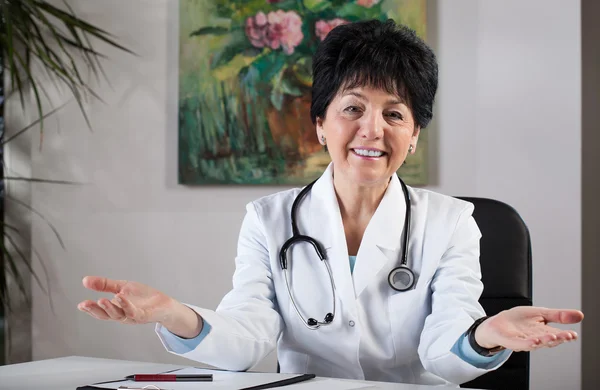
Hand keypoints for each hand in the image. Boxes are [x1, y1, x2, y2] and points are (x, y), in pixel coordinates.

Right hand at [77, 276, 201, 337]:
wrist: (164, 303)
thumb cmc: (143, 298)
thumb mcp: (121, 287)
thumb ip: (104, 285)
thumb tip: (85, 280)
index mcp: (116, 309)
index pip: (100, 311)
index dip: (90, 309)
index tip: (80, 305)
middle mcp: (123, 315)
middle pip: (106, 315)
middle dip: (95, 310)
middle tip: (85, 304)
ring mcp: (133, 316)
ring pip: (119, 314)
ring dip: (110, 308)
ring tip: (102, 300)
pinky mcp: (144, 315)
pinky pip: (134, 311)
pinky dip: (126, 305)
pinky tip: (120, 297)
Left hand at [474, 306, 583, 351]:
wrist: (496, 324)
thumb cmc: (518, 320)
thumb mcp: (540, 313)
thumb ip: (558, 315)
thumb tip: (580, 315)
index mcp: (544, 332)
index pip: (557, 334)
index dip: (565, 336)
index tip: (573, 334)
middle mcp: (536, 338)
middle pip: (549, 340)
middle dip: (558, 338)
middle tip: (567, 335)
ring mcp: (524, 341)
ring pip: (537, 343)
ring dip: (545, 340)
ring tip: (553, 336)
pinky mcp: (512, 342)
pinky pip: (521, 344)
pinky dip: (528, 343)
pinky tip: (535, 341)